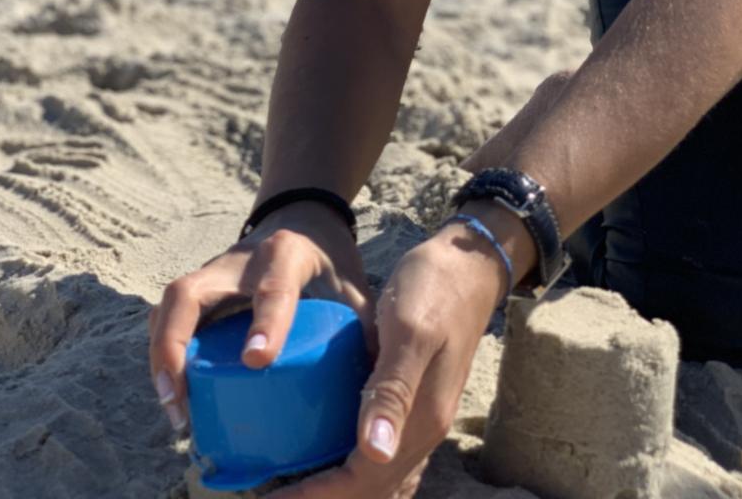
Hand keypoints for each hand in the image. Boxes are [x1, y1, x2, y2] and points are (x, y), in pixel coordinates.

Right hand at [148, 200, 377, 432]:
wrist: (303, 216)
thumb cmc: (331, 260)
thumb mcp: (354, 286)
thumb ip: (364, 331)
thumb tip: (379, 396)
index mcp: (286, 254)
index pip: (271, 286)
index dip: (264, 322)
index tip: (256, 361)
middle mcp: (238, 260)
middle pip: (188, 293)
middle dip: (176, 346)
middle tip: (181, 400)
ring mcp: (212, 271)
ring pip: (170, 305)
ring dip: (163, 356)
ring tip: (175, 409)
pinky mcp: (199, 287)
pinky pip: (168, 316)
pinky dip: (165, 353)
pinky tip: (174, 394)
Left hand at [276, 222, 504, 497]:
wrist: (468, 266)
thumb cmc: (435, 287)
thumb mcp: (409, 329)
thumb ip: (393, 390)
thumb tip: (376, 453)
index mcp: (420, 418)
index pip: (363, 479)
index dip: (318, 494)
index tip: (274, 496)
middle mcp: (423, 428)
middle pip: (370, 487)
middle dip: (323, 496)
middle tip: (273, 493)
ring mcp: (423, 416)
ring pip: (379, 476)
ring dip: (340, 487)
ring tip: (297, 482)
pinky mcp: (417, 401)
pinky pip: (386, 454)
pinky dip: (357, 468)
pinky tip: (334, 458)